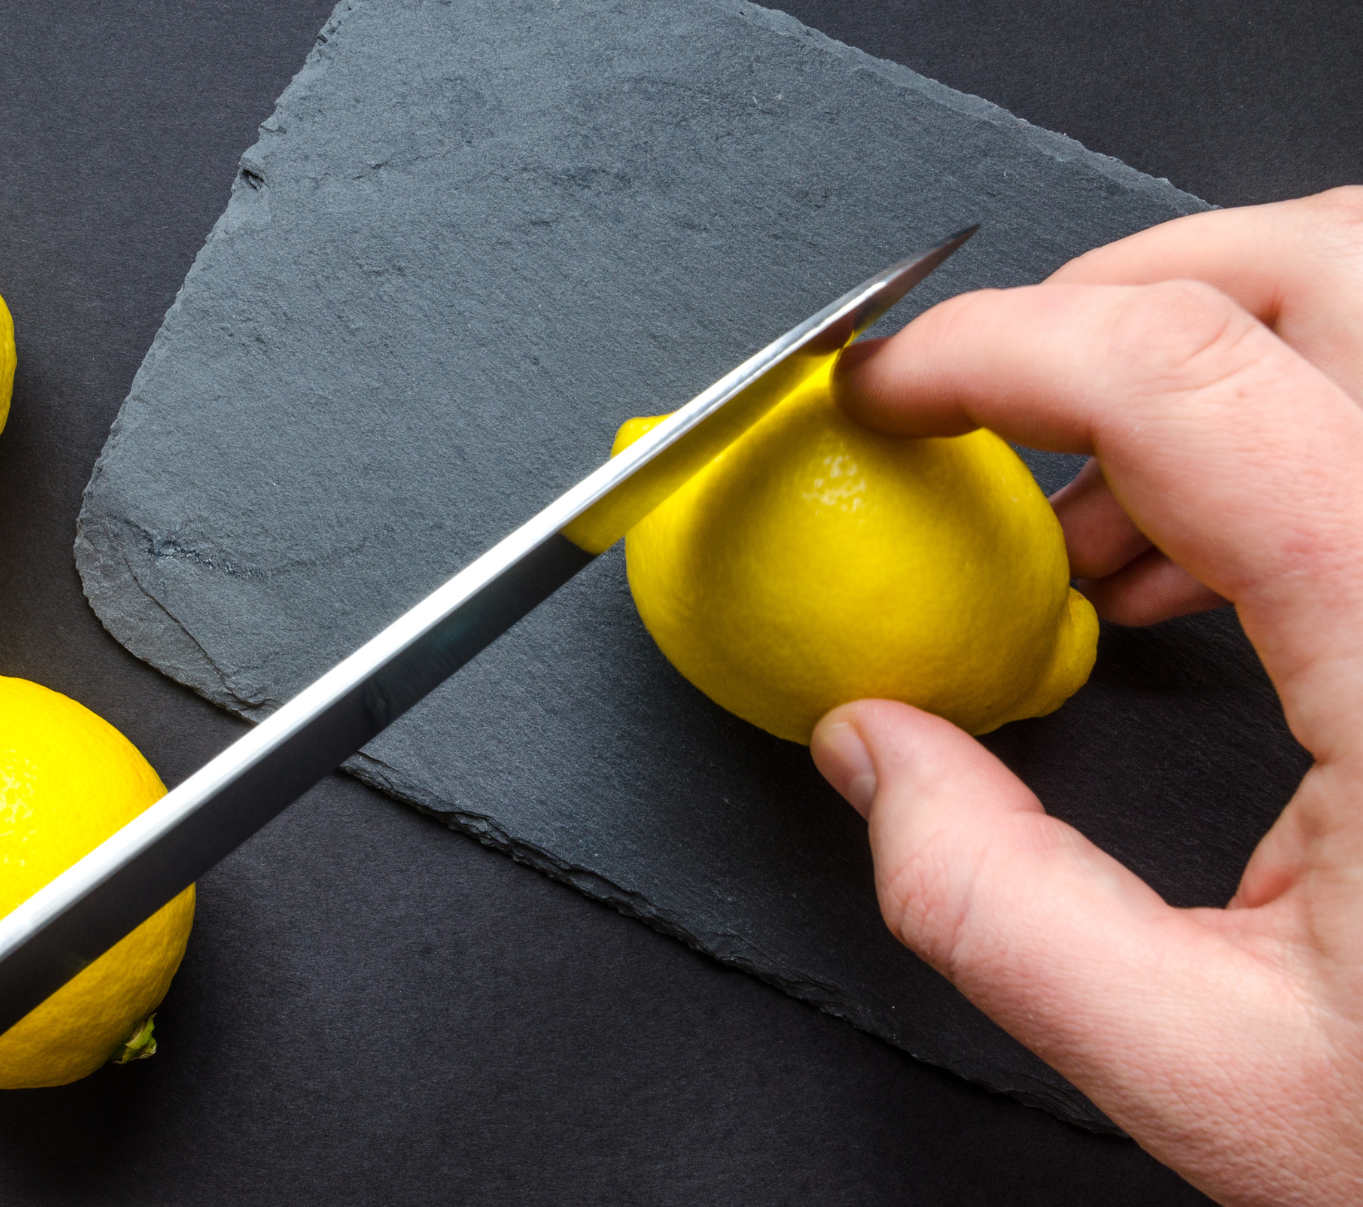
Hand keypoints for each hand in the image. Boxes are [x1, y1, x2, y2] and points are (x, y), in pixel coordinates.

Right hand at [815, 187, 1362, 1205]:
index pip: (1186, 376)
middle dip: (1112, 292)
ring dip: (1182, 366)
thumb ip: (994, 906)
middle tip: (984, 394)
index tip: (888, 389)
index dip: (997, 349)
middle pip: (1319, 265)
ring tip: (1070, 519)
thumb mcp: (1212, 1070)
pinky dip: (1253, 438)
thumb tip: (872, 748)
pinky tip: (1179, 565)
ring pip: (1361, 313)